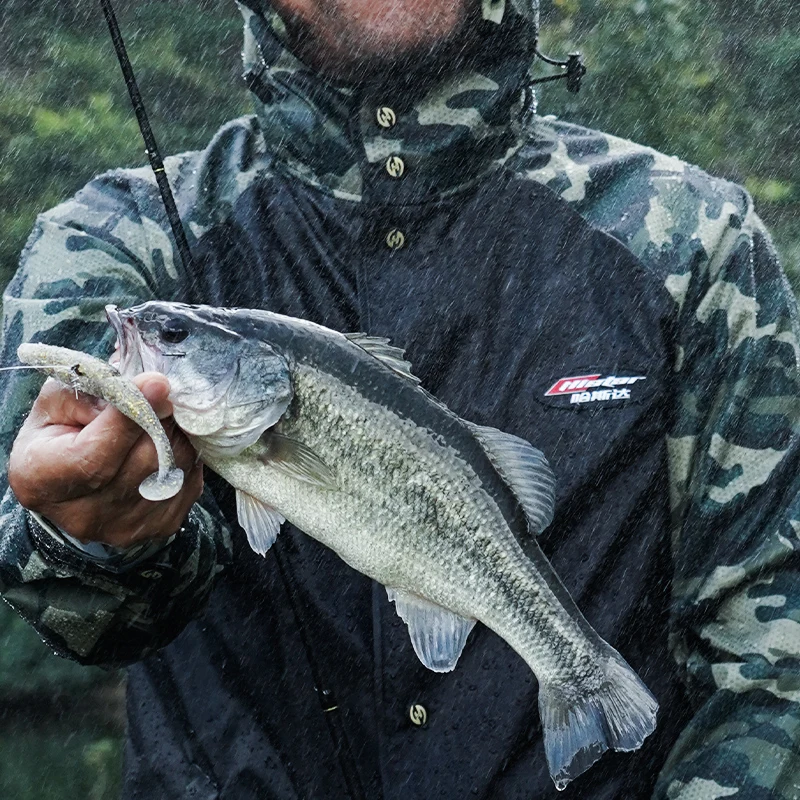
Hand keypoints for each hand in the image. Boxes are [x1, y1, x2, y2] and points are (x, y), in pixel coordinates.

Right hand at [9, 373, 202, 547]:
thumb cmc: (60, 431)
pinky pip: (189, 483)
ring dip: (177, 436)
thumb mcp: (59, 400)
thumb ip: (98, 389)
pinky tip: (170, 444)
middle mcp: (83, 515)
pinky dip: (186, 457)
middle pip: (145, 460)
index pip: (96, 454)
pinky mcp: (159, 527)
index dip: (130, 418)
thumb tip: (153, 386)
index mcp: (43, 479)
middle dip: (161, 419)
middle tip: (162, 395)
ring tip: (163, 419)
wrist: (70, 482)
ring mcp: (124, 528)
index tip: (157, 383)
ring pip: (174, 469)